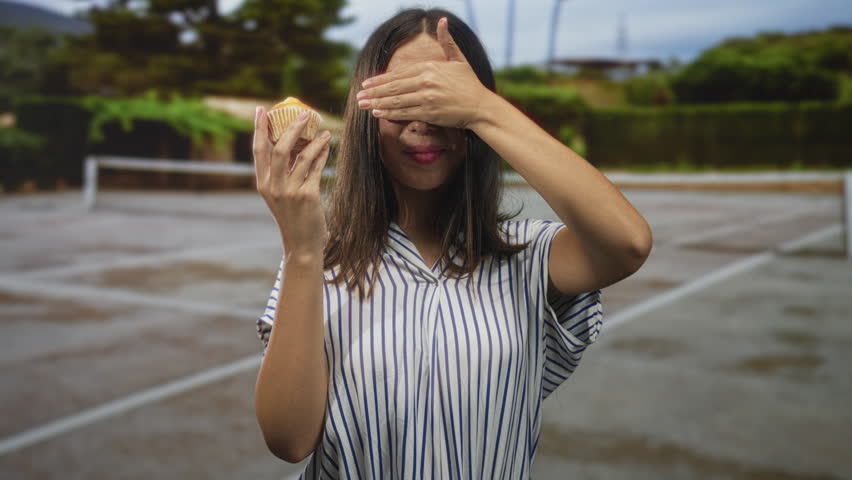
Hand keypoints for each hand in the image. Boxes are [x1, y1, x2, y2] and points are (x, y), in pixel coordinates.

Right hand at [252, 106, 331, 260]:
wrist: (302, 245)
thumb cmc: (294, 218)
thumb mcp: (281, 195)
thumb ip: (284, 173)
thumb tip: (295, 143)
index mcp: (263, 184)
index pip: (258, 150)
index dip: (259, 129)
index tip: (261, 110)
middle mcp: (273, 186)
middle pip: (279, 149)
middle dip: (290, 128)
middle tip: (303, 114)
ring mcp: (290, 191)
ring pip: (301, 156)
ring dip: (314, 140)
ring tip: (324, 130)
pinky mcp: (307, 196)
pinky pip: (316, 168)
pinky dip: (322, 154)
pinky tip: (327, 145)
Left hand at [355, 17, 490, 129]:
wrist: (481, 106)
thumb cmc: (469, 83)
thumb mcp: (458, 59)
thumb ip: (447, 41)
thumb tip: (442, 21)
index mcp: (429, 67)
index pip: (398, 73)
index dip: (380, 79)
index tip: (367, 84)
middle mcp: (426, 81)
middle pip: (393, 87)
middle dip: (373, 92)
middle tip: (359, 96)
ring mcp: (427, 98)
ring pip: (396, 100)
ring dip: (377, 103)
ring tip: (364, 105)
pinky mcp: (429, 113)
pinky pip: (405, 112)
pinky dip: (390, 112)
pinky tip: (378, 112)